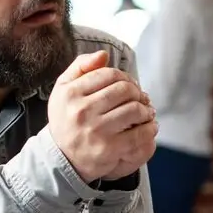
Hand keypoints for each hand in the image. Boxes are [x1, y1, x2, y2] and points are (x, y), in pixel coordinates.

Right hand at [47, 50, 156, 183]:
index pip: (109, 74)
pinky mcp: (109, 149)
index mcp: (71, 93)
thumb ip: (81, 66)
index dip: (125, 77)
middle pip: (124, 90)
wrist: (61, 157)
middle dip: (137, 92)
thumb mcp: (64, 88)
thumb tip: (104, 54)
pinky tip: (150, 126)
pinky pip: (139, 134)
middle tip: (141, 98)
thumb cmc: (66, 118)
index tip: (130, 85)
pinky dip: (150, 128)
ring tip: (146, 112)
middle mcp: (82, 111)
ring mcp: (96, 130)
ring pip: (134, 110)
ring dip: (146, 109)